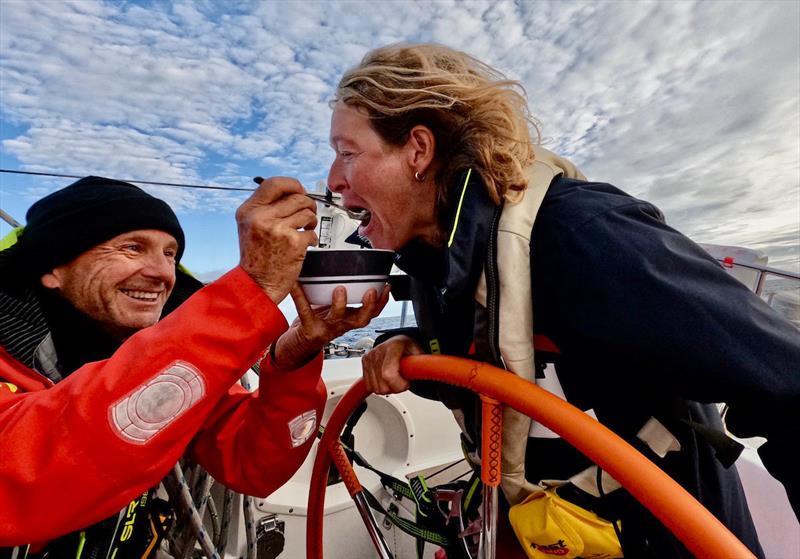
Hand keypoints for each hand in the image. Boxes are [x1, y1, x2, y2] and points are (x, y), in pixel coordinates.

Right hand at [236, 177, 317, 302]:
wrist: (257, 284)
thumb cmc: (256, 257)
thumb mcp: (251, 226)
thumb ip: (266, 207)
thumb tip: (293, 192)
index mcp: (249, 210)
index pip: (274, 183)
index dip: (292, 185)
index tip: (300, 191)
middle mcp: (262, 217)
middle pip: (296, 197)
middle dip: (308, 204)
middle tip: (308, 213)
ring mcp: (278, 229)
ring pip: (307, 212)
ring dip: (311, 221)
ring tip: (305, 229)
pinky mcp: (293, 243)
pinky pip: (312, 232)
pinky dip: (312, 239)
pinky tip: (304, 245)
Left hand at [271, 283, 390, 369]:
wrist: (297, 346)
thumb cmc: (316, 324)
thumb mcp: (334, 310)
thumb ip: (341, 294)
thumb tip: (345, 267)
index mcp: (349, 319)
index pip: (371, 313)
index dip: (381, 302)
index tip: (386, 287)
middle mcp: (340, 325)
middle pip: (360, 319)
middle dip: (369, 306)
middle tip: (371, 292)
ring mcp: (326, 329)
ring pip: (336, 318)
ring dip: (340, 304)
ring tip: (339, 289)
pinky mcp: (309, 329)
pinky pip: (305, 311)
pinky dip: (300, 296)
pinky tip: (296, 283)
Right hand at [362, 334, 422, 393]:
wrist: (396, 341)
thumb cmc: (407, 347)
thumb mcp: (419, 352)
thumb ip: (422, 363)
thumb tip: (427, 371)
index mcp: (393, 347)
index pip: (388, 374)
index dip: (399, 384)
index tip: (407, 383)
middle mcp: (378, 351)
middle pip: (382, 385)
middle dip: (396, 388)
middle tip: (403, 380)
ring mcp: (369, 357)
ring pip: (376, 388)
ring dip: (388, 388)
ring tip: (395, 378)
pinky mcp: (364, 362)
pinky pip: (370, 386)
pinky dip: (380, 386)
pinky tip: (386, 378)